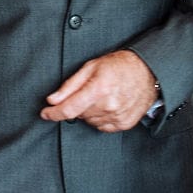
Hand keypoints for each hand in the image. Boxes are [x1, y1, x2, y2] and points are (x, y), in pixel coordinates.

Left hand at [40, 50, 157, 131]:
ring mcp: (118, 116)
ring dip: (90, 112)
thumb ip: (70, 85)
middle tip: (89, 90)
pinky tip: (108, 105)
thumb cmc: (118, 66)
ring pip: (90, 121)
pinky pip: (102, 127)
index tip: (45, 113)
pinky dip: (101, 117)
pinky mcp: (125, 124)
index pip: (69, 109)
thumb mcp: (91, 67)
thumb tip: (52, 100)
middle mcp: (109, 105)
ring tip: (102, 96)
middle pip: (79, 115)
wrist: (148, 72)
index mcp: (99, 88)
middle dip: (77, 104)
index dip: (53, 113)